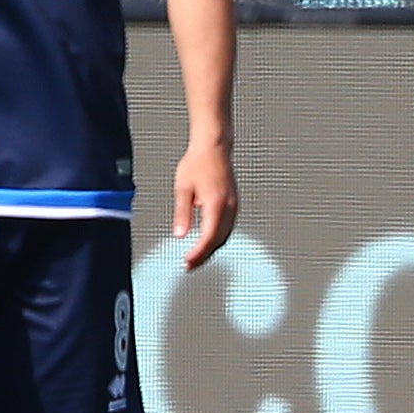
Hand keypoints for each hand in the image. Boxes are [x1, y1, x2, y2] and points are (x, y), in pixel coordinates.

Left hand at [173, 139, 236, 267]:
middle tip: (189, 266)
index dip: (198, 253)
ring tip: (196, 257)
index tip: (187, 262)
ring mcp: (234, 205)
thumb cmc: (198, 162)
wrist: (214, 147)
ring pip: (225, 236)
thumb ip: (182, 213)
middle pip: (219, 240)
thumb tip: (179, 234)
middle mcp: (229, 207)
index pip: (208, 237)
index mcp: (216, 203)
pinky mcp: (233, 203)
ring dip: (212, 249)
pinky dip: (218, 239)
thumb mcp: (183, 188)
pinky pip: (228, 227)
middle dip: (204, 256)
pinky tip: (207, 242)